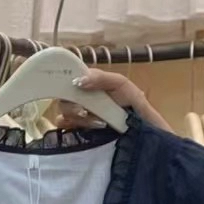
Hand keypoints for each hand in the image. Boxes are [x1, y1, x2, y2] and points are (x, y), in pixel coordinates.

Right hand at [53, 68, 169, 132]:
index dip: (66, 79)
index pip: (69, 76)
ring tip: (97, 120)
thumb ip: (101, 78)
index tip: (73, 86)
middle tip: (84, 110)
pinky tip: (90, 126)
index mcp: (89, 81)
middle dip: (72, 103)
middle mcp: (81, 95)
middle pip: (63, 95)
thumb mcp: (120, 83)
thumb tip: (78, 81)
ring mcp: (78, 112)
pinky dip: (71, 125)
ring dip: (77, 116)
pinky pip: (63, 124)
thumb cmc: (132, 102)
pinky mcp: (77, 127)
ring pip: (63, 110)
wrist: (140, 126)